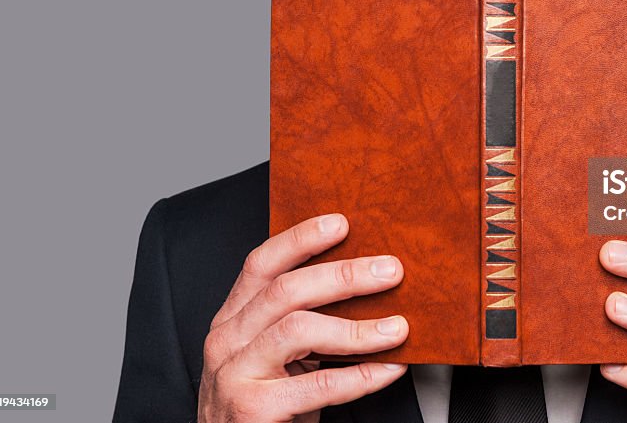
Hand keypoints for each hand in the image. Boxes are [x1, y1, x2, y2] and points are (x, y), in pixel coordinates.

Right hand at [197, 213, 408, 422]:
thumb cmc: (265, 401)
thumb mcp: (274, 352)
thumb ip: (301, 318)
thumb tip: (366, 281)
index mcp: (233, 317)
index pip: (262, 263)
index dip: (301, 239)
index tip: (342, 222)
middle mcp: (227, 339)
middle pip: (286, 290)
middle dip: (344, 276)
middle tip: (390, 272)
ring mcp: (235, 374)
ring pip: (298, 330)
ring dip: (357, 328)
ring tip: (398, 328)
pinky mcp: (253, 409)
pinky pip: (317, 385)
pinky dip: (360, 376)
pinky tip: (389, 369)